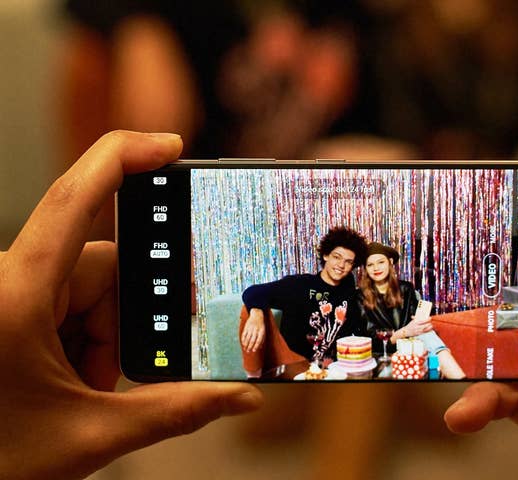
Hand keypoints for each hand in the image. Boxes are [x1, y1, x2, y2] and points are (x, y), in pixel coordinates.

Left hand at [0, 131, 261, 479]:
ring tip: (80, 395)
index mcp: (17, 294)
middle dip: (120, 324)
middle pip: (101, 269)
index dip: (125, 156)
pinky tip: (68, 384)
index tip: (171, 146)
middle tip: (105, 383)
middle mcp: (10, 280)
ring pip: (86, 291)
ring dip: (100, 341)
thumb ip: (174, 412)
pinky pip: (65, 304)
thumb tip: (242, 397)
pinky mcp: (10, 308)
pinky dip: (82, 340)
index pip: (76, 198)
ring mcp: (9, 292)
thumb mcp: (88, 435)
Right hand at [241, 307, 265, 351]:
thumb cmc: (261, 325)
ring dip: (246, 344)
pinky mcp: (246, 327)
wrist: (257, 315)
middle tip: (248, 351)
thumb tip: (260, 347)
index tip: (253, 350)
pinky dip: (243, 340)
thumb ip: (262, 339)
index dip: (256, 346)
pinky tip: (243, 343)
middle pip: (252, 340)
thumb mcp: (264, 331)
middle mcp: (256, 330)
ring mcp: (250, 328)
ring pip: (247, 338)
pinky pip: (244, 334)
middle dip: (249, 347)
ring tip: (245, 348)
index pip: (258, 340)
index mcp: (261, 331)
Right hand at [400, 315, 433, 338]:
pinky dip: (429, 330)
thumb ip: (417, 318)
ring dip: (430, 327)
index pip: (422, 321)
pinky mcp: (419, 334)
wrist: (406, 332)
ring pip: (426, 329)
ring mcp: (418, 331)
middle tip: (433, 321)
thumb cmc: (410, 325)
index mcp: (415, 323)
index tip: (430, 318)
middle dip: (430, 323)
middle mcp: (417, 327)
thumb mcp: (413, 321)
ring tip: (433, 325)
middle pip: (425, 325)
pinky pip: (425, 332)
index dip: (427, 319)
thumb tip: (422, 315)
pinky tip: (431, 329)